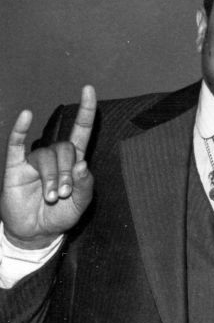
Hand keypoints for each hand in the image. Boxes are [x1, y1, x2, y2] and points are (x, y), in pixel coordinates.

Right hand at [2, 86, 96, 249]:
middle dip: (66, 173)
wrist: (35, 232)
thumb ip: (85, 185)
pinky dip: (20, 129)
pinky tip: (26, 116)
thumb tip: (83, 163)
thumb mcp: (80, 204)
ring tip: (50, 198)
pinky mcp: (16, 167)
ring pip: (46, 156)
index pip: (81, 131)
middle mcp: (55, 157)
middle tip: (62, 194)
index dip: (86, 111)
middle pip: (65, 150)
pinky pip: (16, 144)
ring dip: (50, 178)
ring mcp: (34, 161)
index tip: (88, 89)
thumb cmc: (60, 215)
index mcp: (74, 162)